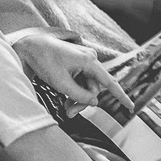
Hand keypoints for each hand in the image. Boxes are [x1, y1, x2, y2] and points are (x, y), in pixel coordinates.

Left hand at [13, 32, 133, 112]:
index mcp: (89, 61)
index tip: (130, 107)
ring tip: (66, 109)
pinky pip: (82, 82)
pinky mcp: (78, 64)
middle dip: (84, 102)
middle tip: (70, 113)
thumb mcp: (61, 83)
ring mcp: (84, 61)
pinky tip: (67, 101)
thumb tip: (95, 103)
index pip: (108, 82)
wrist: (30, 47)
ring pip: (88, 86)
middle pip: (94, 88)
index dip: (120, 96)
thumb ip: (80, 95)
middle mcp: (90, 59)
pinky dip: (75, 92)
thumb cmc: (45, 61)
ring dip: (78, 99)